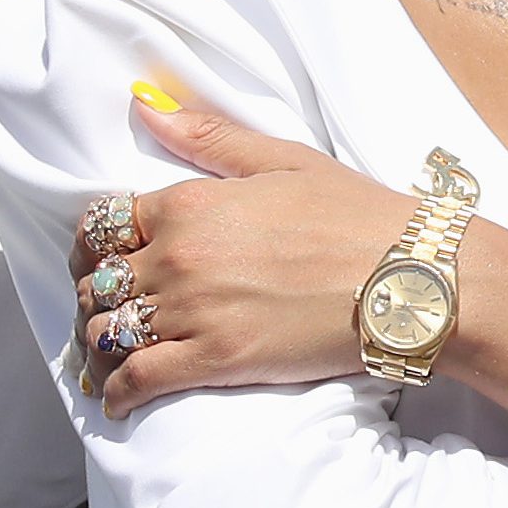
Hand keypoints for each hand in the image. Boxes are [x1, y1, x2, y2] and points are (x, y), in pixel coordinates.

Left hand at [78, 88, 430, 406]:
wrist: (413, 276)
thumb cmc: (358, 214)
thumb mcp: (283, 159)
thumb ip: (208, 137)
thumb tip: (144, 106)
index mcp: (190, 203)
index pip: (105, 224)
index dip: (97, 245)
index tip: (106, 261)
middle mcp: (179, 256)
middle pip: (98, 282)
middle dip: (95, 298)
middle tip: (108, 312)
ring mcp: (194, 310)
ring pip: (105, 333)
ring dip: (98, 347)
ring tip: (108, 359)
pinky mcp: (217, 361)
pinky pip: (137, 379)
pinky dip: (117, 392)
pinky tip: (118, 400)